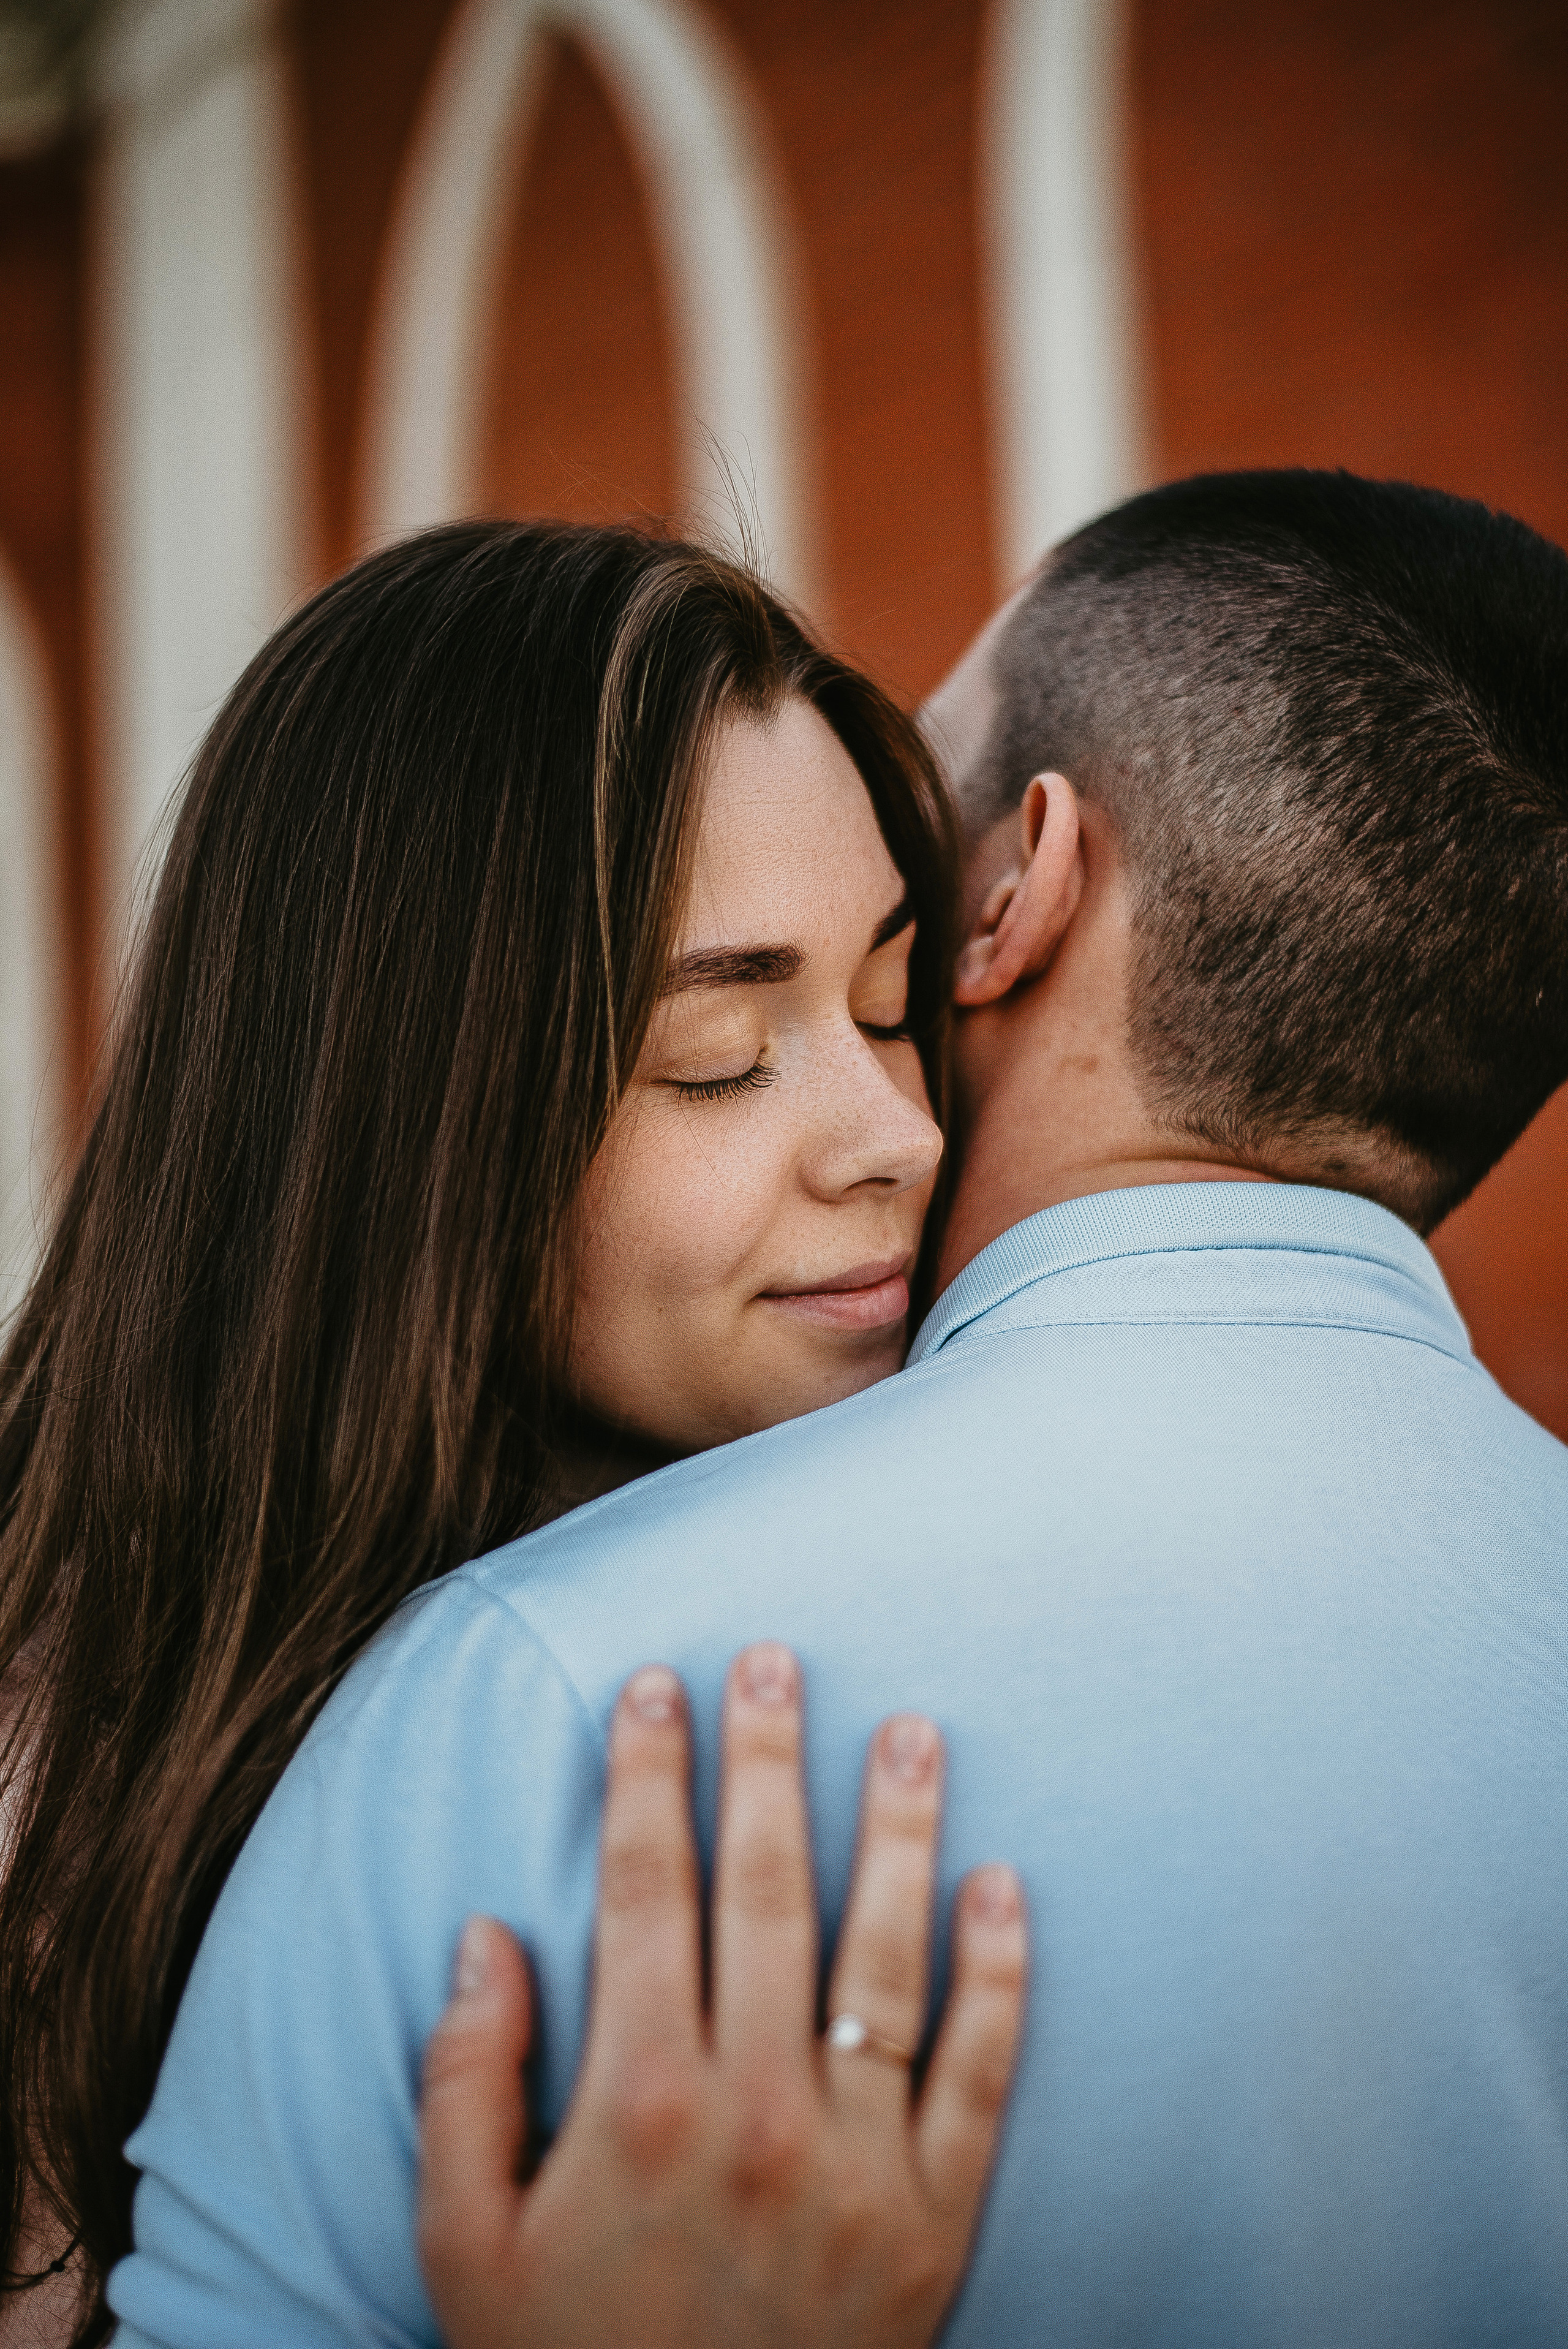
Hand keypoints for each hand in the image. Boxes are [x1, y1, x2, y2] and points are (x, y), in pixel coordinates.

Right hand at [417, 1642, 1026, 2348]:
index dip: (649, 1775)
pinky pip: (981, 2076)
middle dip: (767, 1761)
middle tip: (776, 1659)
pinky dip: (1001, 1978)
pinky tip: (1007, 1887)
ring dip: (897, 1832)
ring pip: (885, 1956)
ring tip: (911, 1730)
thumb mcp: (464, 2241)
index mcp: (636, 2099)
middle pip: (766, 1891)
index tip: (658, 1687)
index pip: (646, 1888)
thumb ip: (467, 2081)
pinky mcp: (934, 2220)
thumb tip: (488, 1935)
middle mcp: (754, 2111)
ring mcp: (857, 2163)